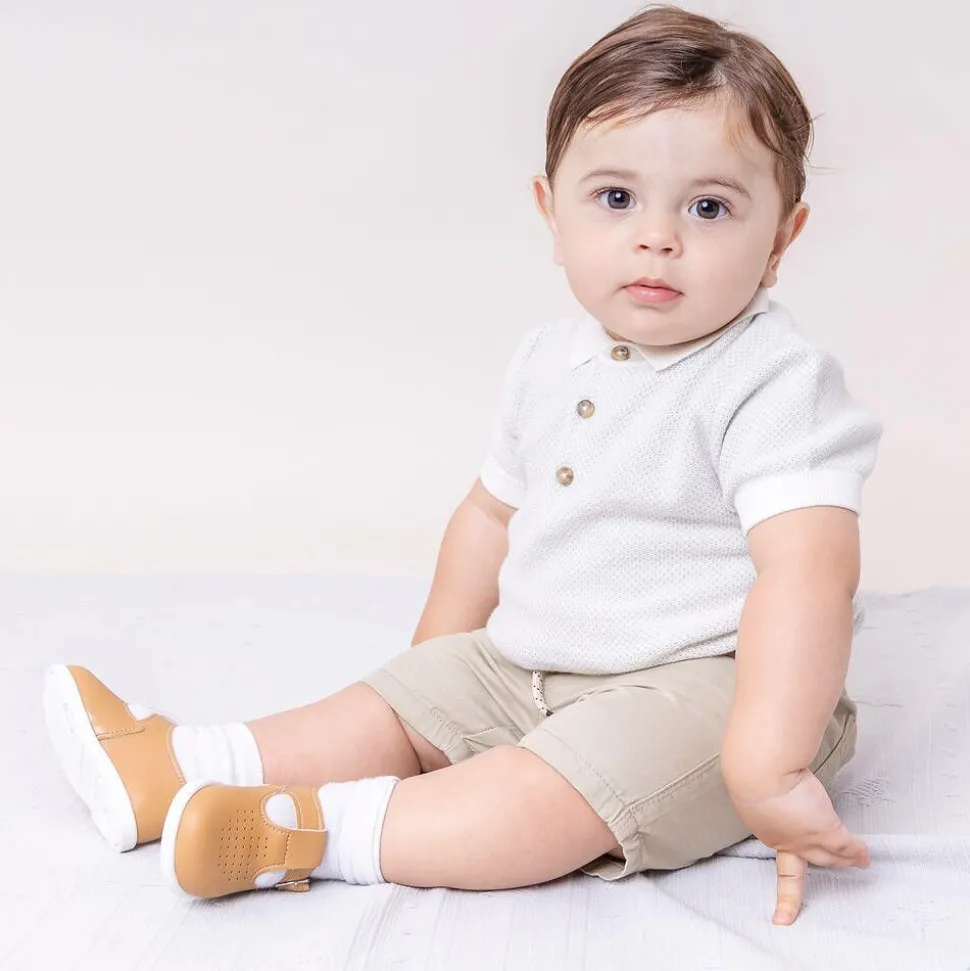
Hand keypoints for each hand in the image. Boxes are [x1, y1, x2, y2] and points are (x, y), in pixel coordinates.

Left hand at [728, 768, 869, 924]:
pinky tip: (864, 854)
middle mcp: (787, 843)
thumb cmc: (752, 772)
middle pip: (811, 860)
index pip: (780, 866)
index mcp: (767, 834)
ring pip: (831, 855)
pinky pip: (846, 846)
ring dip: (846, 858)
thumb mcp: (754, 791)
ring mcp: (807, 840)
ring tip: (860, 861)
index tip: (781, 920)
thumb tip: (768, 789)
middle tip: (840, 865)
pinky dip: (857, 851)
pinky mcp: (825, 830)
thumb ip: (765, 797)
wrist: (760, 771)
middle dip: (826, 862)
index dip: (785, 897)